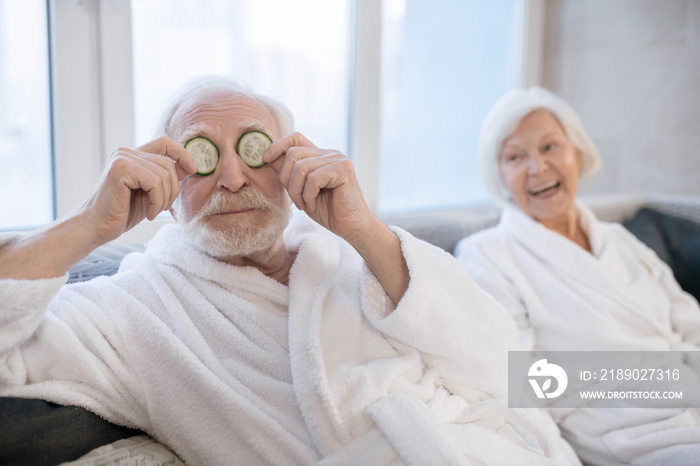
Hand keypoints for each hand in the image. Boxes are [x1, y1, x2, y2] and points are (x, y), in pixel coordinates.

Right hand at [79, 137, 196, 245]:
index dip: (183, 153)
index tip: (193, 169)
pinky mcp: (121, 169)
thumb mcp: (151, 193)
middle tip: (162, 207)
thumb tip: (191, 165)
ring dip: (164, 199)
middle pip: (168, 163)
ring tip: (153, 211)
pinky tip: (148, 212)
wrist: (96, 228)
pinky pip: (155, 183)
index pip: (165, 142)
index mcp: (133, 155)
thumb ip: (167, 177)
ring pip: (164, 175)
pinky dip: (156, 201)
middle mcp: (126, 153)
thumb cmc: (122, 213)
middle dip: (173, 190)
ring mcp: (122, 159)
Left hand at [263, 132, 373, 241]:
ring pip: (301, 167)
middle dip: (286, 179)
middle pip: (293, 154)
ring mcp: (338, 159)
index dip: (277, 145)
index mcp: (320, 155)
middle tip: (296, 200)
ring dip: (297, 191)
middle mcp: (329, 153)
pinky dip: (308, 196)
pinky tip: (314, 205)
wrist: (350, 227)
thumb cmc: (327, 210)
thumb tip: (266, 157)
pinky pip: (313, 179)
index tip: (265, 159)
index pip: (295, 138)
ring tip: (305, 204)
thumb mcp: (300, 190)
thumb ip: (288, 173)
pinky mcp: (343, 169)